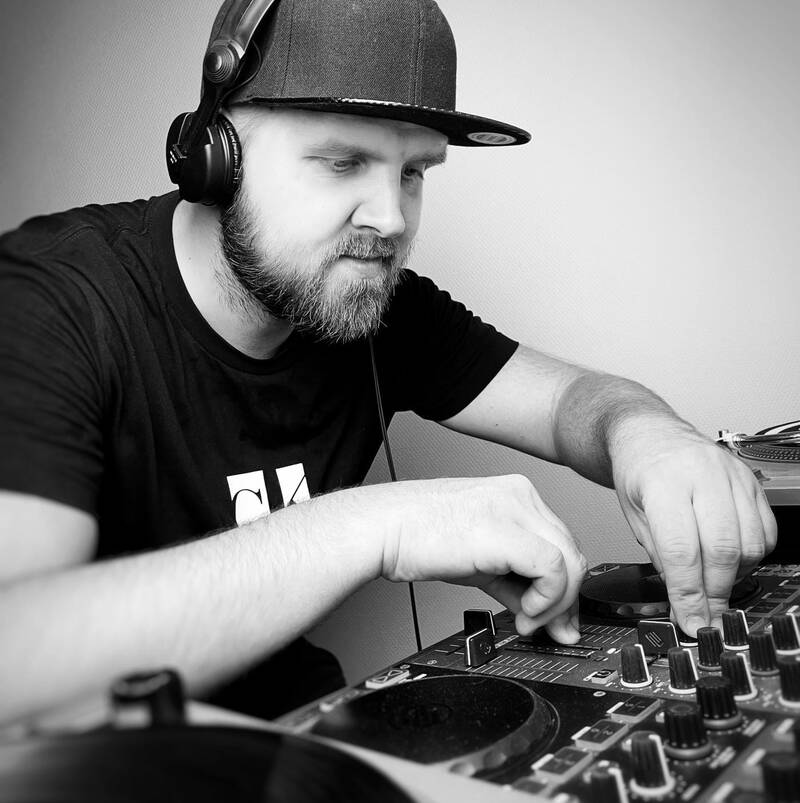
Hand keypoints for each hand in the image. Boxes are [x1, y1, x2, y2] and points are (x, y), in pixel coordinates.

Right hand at [375, 475, 587, 642]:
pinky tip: (525, 613)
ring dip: (557, 604)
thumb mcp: (480, 563)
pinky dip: (547, 600)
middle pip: (572, 552)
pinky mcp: (507, 531)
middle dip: (566, 600)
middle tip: (550, 629)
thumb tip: (545, 616)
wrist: (383, 528)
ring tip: (528, 622)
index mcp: (517, 495)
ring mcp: (516, 509)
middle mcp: (521, 495)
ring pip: (571, 561)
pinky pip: (554, 569)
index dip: (564, 586)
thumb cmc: (419, 538)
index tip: (555, 616)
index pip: (561, 542)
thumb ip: (516, 585)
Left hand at [612, 418, 776, 634]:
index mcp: (663, 483)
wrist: (651, 435)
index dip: (688, 594)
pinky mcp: (752, 482)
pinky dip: (752, 556)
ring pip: (749, 544)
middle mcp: (702, 475)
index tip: (691, 622)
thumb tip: (682, 601)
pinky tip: (729, 559)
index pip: (681, 551)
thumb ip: (659, 555)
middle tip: (705, 615)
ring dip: (734, 576)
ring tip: (712, 583)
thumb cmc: (638, 471)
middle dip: (714, 592)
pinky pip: (766, 531)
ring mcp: (732, 476)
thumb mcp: (633, 514)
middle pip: (721, 550)